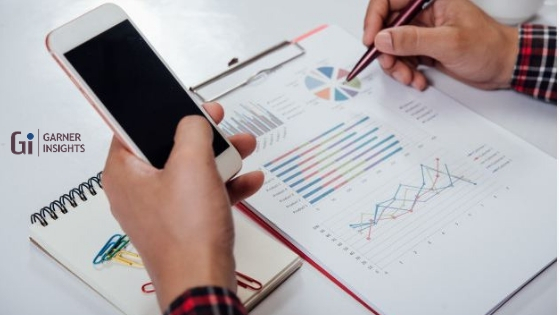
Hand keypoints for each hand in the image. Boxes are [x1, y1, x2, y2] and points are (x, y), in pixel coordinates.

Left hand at [102, 103, 263, 310]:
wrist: (203, 279)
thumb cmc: (187, 232)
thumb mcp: (192, 165)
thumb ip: (192, 130)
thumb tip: (194, 121)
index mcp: (125, 173)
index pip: (135, 128)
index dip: (165, 113)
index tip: (187, 106)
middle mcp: (138, 191)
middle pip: (169, 148)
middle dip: (204, 137)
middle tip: (221, 126)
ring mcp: (160, 208)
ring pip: (189, 171)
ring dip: (220, 159)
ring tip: (244, 148)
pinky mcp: (181, 222)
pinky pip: (201, 194)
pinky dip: (224, 185)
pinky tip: (248, 180)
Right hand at [363, 0, 518, 89]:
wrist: (503, 66)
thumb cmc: (488, 47)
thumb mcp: (448, 43)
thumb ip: (413, 40)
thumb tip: (383, 39)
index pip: (390, 1)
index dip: (375, 18)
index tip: (372, 39)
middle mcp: (424, 13)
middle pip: (387, 27)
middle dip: (386, 50)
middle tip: (390, 64)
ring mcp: (423, 32)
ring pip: (393, 47)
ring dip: (396, 66)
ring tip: (408, 77)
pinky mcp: (424, 49)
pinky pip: (403, 59)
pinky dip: (406, 72)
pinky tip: (417, 78)